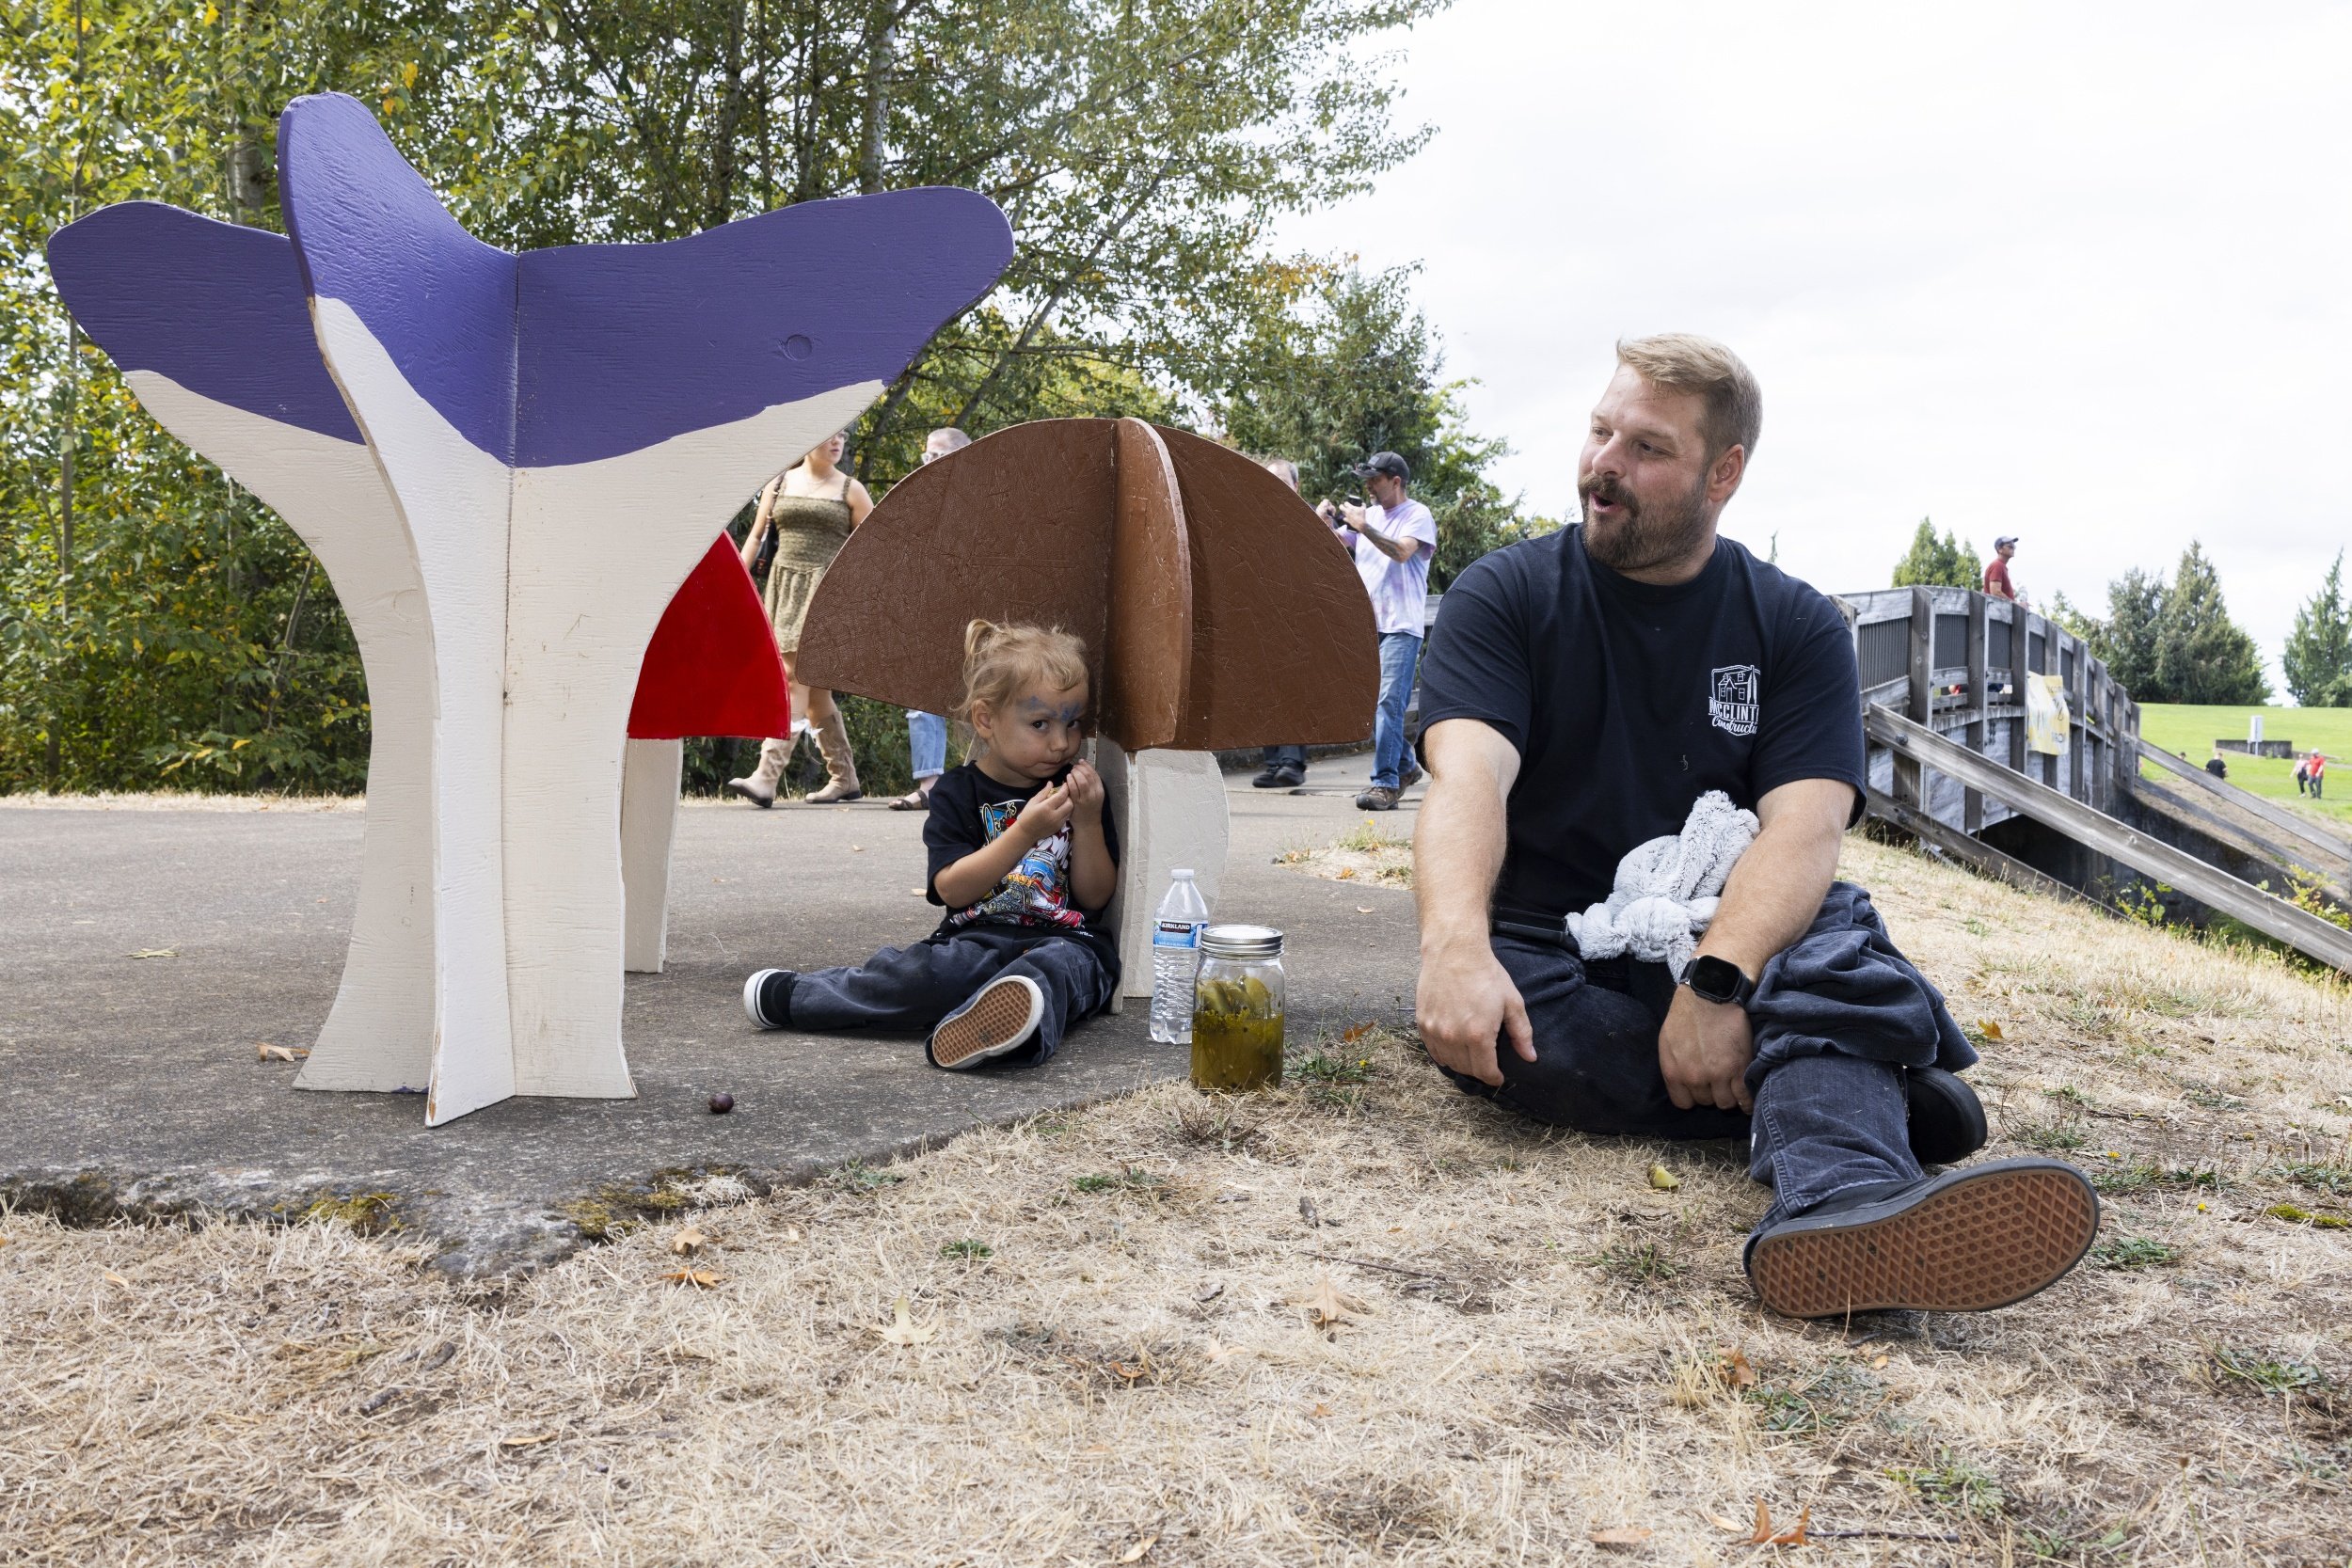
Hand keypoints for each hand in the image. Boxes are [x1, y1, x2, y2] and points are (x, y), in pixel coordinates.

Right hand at [1012, 781, 1074, 846]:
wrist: (1026, 832)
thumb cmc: (1027, 815)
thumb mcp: (1033, 802)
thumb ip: (1043, 792)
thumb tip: (1051, 783)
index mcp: (1046, 807)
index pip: (1061, 795)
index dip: (1065, 788)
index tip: (1065, 784)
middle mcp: (1054, 815)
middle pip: (1070, 803)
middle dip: (1069, 797)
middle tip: (1064, 793)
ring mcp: (1058, 822)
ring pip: (1070, 810)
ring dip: (1069, 804)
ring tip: (1063, 800)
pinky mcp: (1059, 827)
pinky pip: (1067, 817)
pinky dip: (1066, 811)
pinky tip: (1061, 809)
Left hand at [1064, 760, 1104, 822]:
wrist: (1088, 824)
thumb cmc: (1090, 809)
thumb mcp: (1095, 795)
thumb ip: (1091, 784)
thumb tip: (1083, 770)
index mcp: (1100, 790)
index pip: (1095, 774)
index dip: (1087, 766)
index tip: (1081, 762)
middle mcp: (1095, 794)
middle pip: (1088, 776)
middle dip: (1080, 768)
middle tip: (1075, 767)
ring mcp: (1086, 799)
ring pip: (1082, 781)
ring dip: (1075, 774)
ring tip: (1071, 772)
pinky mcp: (1078, 803)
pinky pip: (1074, 789)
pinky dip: (1070, 781)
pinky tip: (1067, 778)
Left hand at [1340, 503, 1365, 531]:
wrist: (1361, 524)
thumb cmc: (1362, 516)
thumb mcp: (1364, 509)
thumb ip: (1363, 504)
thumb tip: (1362, 503)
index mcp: (1351, 508)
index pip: (1345, 503)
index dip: (1346, 503)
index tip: (1347, 503)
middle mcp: (1348, 511)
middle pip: (1341, 507)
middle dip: (1341, 506)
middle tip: (1343, 506)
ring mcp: (1347, 516)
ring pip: (1342, 512)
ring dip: (1344, 511)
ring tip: (1346, 511)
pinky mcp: (1347, 520)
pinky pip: (1344, 518)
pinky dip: (1345, 517)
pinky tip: (1347, 517)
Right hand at [1415, 936, 1534, 1086]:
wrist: (1455, 952)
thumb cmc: (1486, 974)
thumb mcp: (1512, 1002)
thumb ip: (1522, 1033)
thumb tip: (1530, 1057)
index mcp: (1478, 1035)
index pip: (1485, 1072)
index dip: (1494, 1078)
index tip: (1499, 1076)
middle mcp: (1453, 1037)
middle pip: (1466, 1069)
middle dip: (1479, 1070)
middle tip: (1487, 1062)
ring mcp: (1435, 1031)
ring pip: (1449, 1062)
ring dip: (1462, 1063)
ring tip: (1471, 1054)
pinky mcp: (1423, 1023)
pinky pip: (1433, 1051)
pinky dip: (1444, 1054)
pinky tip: (1453, 1046)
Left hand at [1658, 986, 1753, 1112]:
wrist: (1711, 995)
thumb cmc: (1687, 1015)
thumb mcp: (1667, 1042)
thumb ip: (1674, 1066)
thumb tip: (1682, 1083)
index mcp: (1674, 1072)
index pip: (1683, 1103)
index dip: (1693, 1096)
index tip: (1700, 1087)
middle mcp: (1694, 1077)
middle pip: (1706, 1102)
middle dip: (1711, 1092)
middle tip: (1718, 1079)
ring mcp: (1718, 1075)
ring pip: (1725, 1103)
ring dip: (1729, 1095)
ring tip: (1732, 1084)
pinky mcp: (1739, 1069)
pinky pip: (1744, 1098)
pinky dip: (1747, 1101)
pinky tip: (1747, 1099)